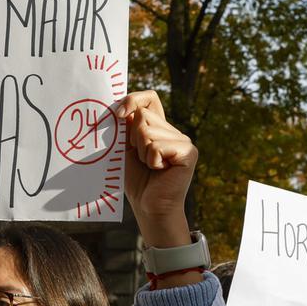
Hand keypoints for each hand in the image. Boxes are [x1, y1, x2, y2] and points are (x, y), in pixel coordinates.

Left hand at [115, 91, 195, 248]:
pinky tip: (161, 171)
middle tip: (142, 159)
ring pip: (147, 131)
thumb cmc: (137, 180)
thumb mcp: (126, 148)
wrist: (149, 207)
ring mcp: (183, 140)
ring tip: (152, 167)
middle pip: (143, 115)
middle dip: (133, 139)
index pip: (149, 98)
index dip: (133, 100)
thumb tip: (118, 107)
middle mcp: (173, 131)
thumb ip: (126, 127)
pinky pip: (157, 146)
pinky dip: (152, 160)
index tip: (118, 114)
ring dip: (142, 152)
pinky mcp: (188, 152)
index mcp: (159, 127)